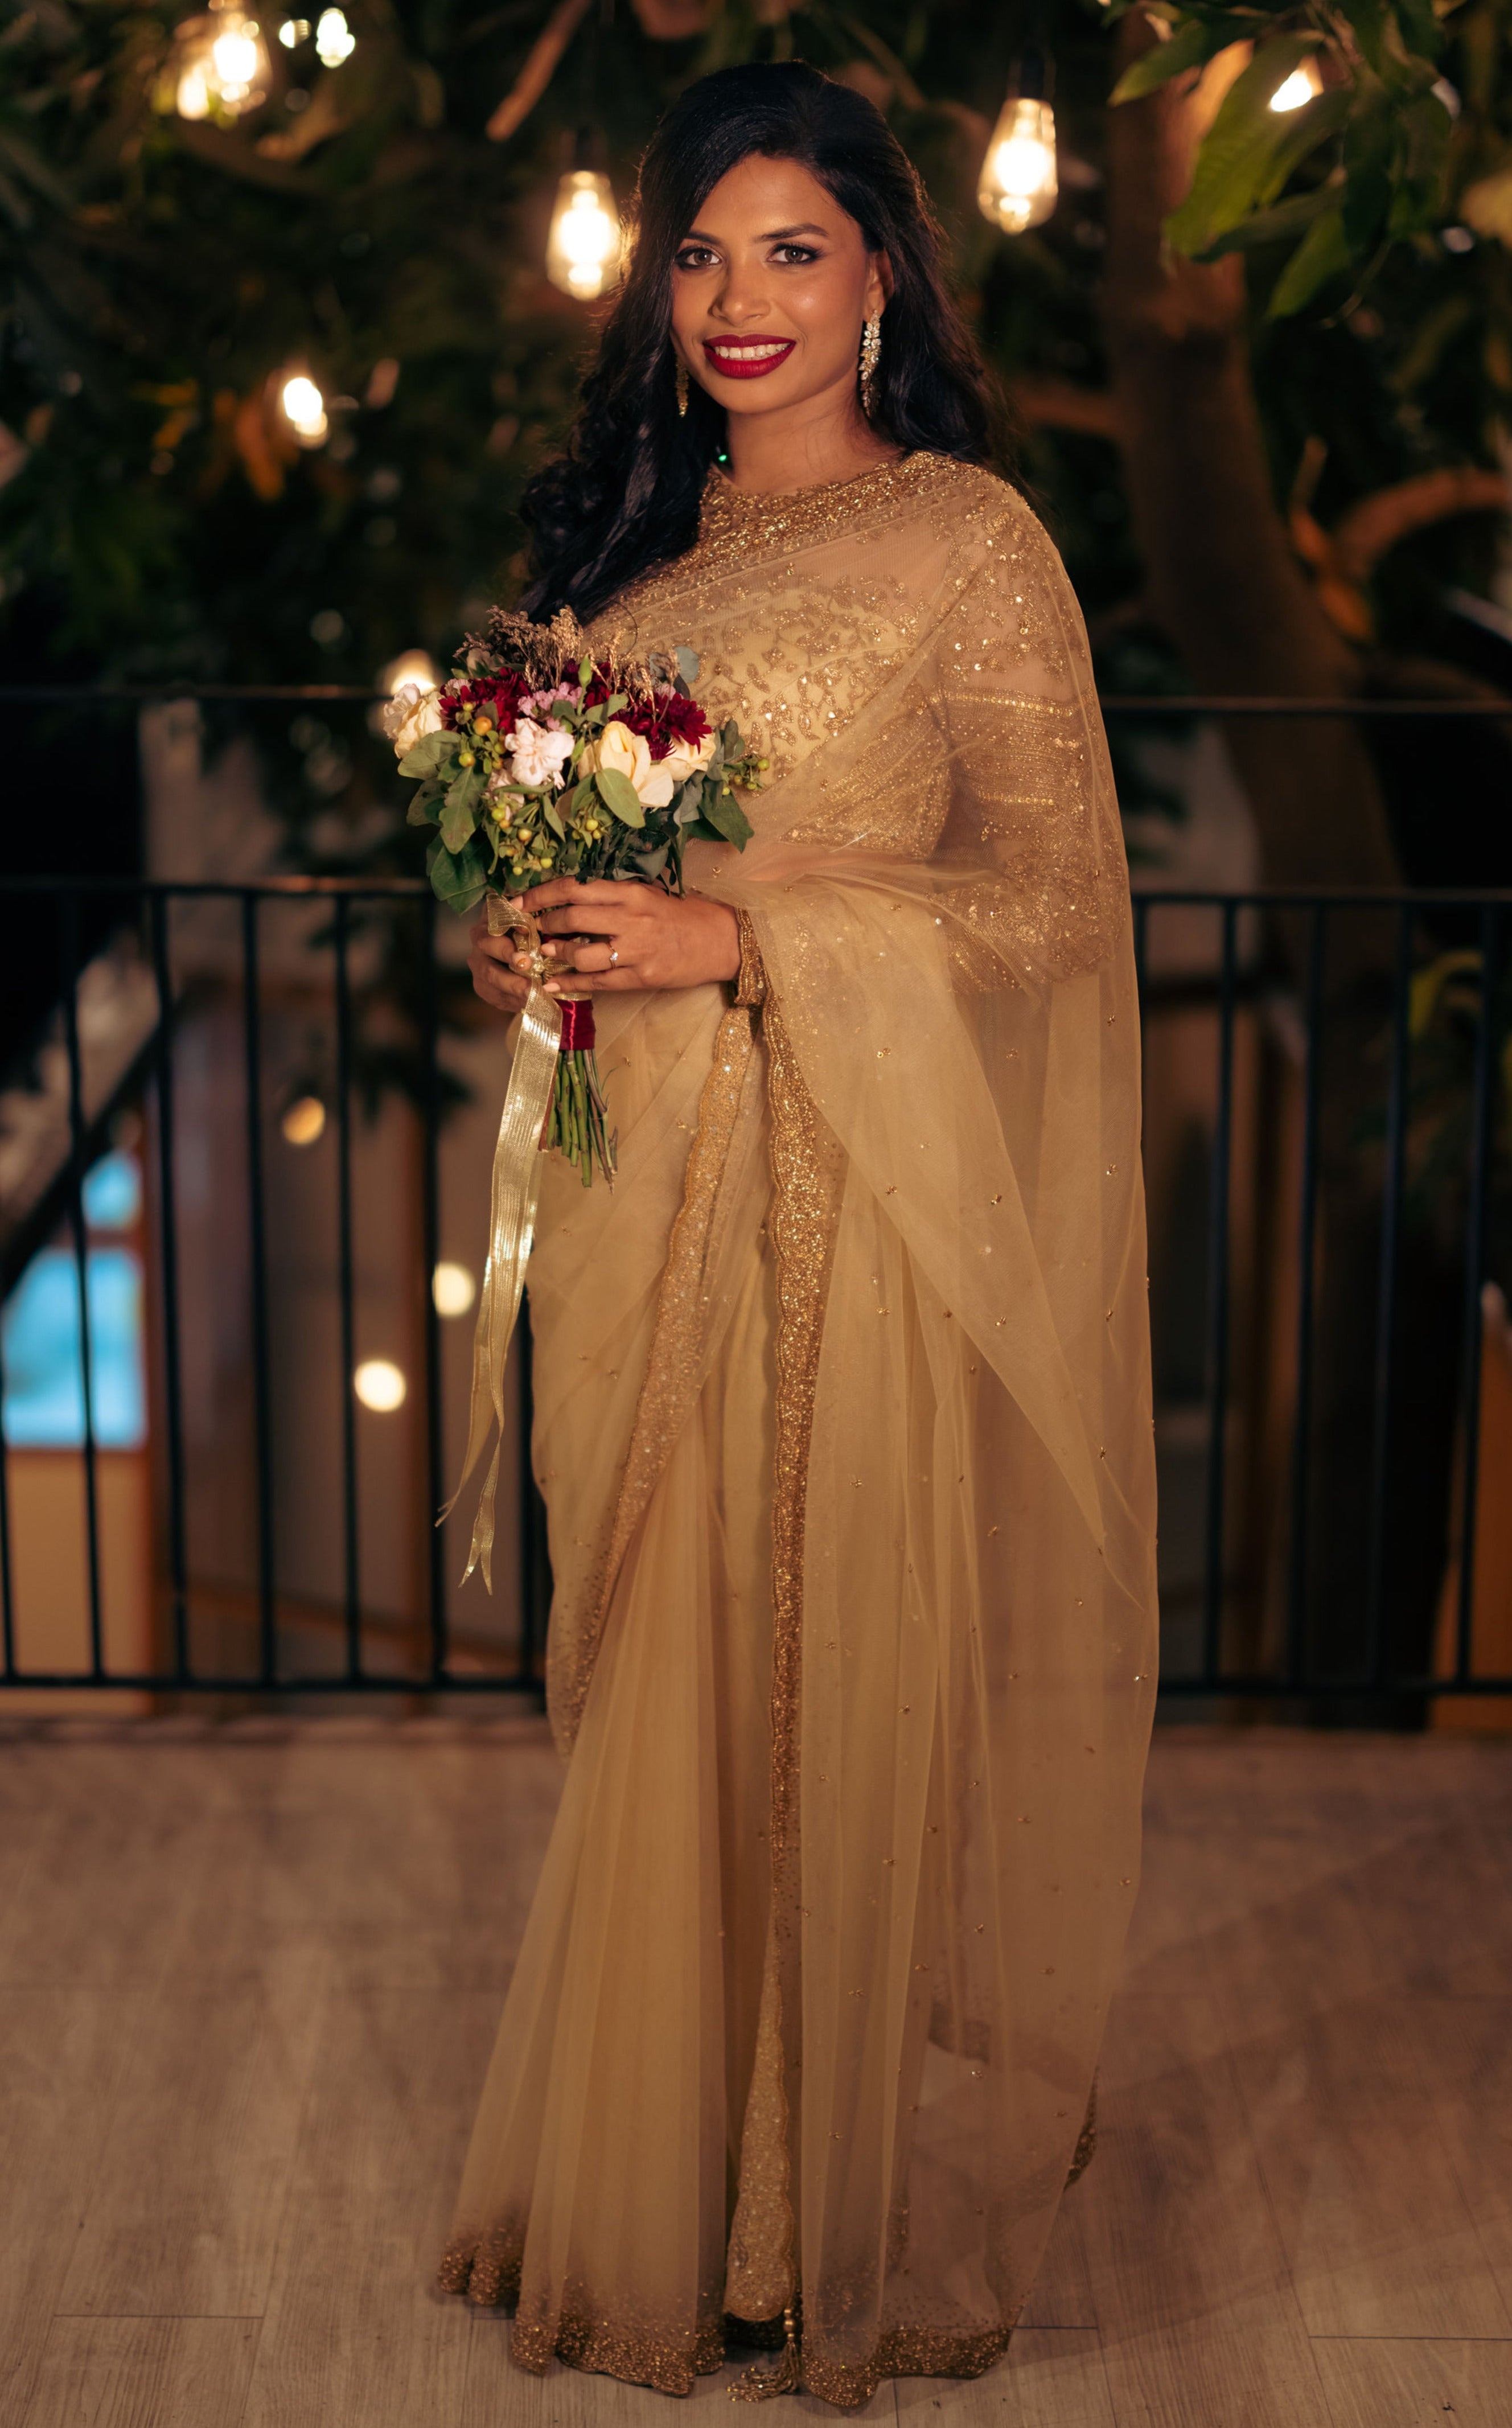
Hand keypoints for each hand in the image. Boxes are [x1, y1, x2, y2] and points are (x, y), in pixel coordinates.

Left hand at [468, 881, 739, 1016]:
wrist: (720, 940)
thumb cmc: (680, 915)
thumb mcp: (646, 894)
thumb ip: (611, 896)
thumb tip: (567, 898)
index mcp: (629, 892)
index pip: (574, 888)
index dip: (540, 895)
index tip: (519, 902)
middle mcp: (631, 918)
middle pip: (573, 918)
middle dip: (543, 925)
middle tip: (528, 930)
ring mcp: (637, 950)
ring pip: (582, 953)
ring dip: (556, 955)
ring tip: (543, 955)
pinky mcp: (642, 976)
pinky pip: (598, 982)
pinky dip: (571, 985)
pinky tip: (552, 986)